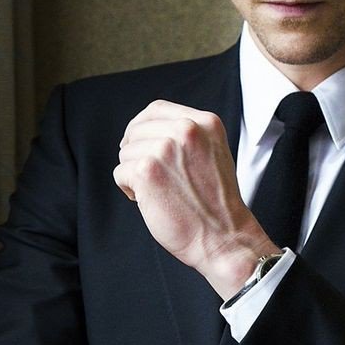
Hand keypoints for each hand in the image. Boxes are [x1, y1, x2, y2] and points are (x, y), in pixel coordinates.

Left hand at [113, 100, 275, 298]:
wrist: (224, 236)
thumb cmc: (216, 202)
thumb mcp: (213, 152)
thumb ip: (187, 136)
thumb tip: (148, 129)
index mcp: (205, 122)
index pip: (157, 109)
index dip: (141, 126)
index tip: (139, 142)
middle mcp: (186, 129)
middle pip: (137, 130)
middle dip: (136, 152)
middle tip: (149, 175)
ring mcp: (165, 148)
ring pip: (126, 152)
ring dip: (134, 173)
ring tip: (157, 191)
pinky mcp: (147, 170)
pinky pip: (120, 172)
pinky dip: (129, 189)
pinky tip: (150, 200)